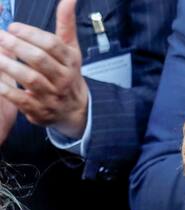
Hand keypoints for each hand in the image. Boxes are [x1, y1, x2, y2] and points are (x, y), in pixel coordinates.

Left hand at [0, 0, 88, 139]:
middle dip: (17, 46)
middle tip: (0, 36)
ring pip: (30, 79)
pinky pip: (21, 99)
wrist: (76, 110)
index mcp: (70, 61)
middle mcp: (62, 79)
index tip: (13, 27)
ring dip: (9, 65)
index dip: (31, 34)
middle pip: (39, 60)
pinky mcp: (40, 110)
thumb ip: (65, 23)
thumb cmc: (68, 74)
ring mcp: (51, 95)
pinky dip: (6, 89)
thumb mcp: (71, 49)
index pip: (52, 45)